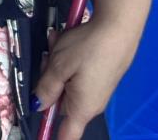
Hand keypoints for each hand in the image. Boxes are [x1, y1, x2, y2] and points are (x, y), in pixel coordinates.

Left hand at [32, 18, 138, 139]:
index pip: (67, 136)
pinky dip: (68, 57)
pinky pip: (77, 72)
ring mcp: (96, 88)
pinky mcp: (100, 74)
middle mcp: (90, 103)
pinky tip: (65, 40)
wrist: (119, 28)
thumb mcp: (59, 66)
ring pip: (66, 81)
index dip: (51, 135)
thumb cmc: (87, 49)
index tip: (41, 135)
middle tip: (47, 57)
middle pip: (60, 100)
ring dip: (56, 63)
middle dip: (48, 80)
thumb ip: (46, 88)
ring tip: (57, 42)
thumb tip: (38, 105)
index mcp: (81, 108)